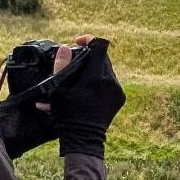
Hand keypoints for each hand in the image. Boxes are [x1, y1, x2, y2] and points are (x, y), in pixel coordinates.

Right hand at [43, 35, 124, 158]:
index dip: (89, 40)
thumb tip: (66, 48)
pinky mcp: (120, 97)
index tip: (78, 43)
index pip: (100, 46)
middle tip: (75, 63)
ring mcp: (117, 90)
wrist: (83, 139)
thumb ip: (62, 66)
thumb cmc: (67, 116)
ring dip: (94, 69)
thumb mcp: (59, 91)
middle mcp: (111, 81)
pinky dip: (100, 80)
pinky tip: (88, 88)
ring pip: (107, 69)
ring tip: (80, 79)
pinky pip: (110, 81)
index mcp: (96, 77)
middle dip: (89, 56)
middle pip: (103, 57)